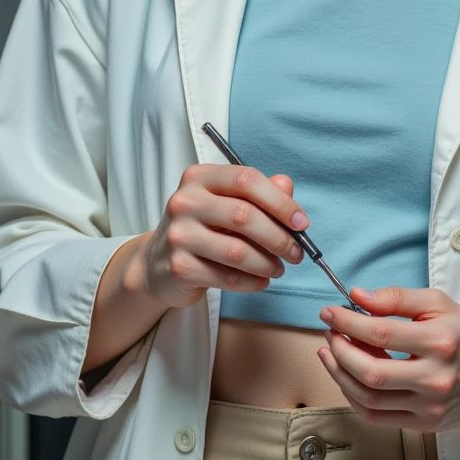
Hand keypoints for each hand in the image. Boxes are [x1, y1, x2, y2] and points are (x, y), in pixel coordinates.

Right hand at [138, 164, 309, 310]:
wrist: (158, 264)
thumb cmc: (202, 228)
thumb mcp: (226, 203)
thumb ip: (259, 193)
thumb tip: (287, 186)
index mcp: (199, 177)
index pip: (246, 180)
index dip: (280, 202)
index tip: (302, 222)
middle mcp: (185, 201)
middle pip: (244, 216)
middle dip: (279, 238)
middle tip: (296, 253)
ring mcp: (178, 235)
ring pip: (238, 251)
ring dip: (267, 263)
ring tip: (278, 269)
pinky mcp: (179, 267)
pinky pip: (228, 277)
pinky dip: (253, 282)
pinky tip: (261, 281)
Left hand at [315, 284, 459, 433]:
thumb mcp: (439, 304)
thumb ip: (397, 297)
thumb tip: (357, 297)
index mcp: (440, 342)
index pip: (381, 333)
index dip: (347, 323)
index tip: (329, 313)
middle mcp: (435, 378)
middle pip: (370, 372)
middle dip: (340, 351)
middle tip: (330, 334)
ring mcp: (430, 406)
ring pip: (369, 399)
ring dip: (340, 375)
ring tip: (332, 353)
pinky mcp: (426, 425)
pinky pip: (376, 417)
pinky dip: (354, 397)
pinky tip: (348, 378)